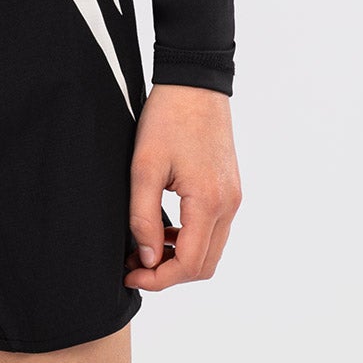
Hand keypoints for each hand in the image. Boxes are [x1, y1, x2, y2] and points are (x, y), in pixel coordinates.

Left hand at [124, 82, 240, 290]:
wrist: (194, 83)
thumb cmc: (167, 118)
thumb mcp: (144, 167)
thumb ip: (144, 217)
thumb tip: (148, 259)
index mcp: (209, 202)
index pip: (189, 264)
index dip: (158, 279)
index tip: (130, 273)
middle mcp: (228, 205)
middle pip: (204, 265)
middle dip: (168, 274)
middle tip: (134, 264)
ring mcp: (233, 198)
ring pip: (211, 250)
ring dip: (179, 257)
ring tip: (144, 247)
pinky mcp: (230, 189)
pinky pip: (213, 229)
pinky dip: (190, 238)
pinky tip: (163, 226)